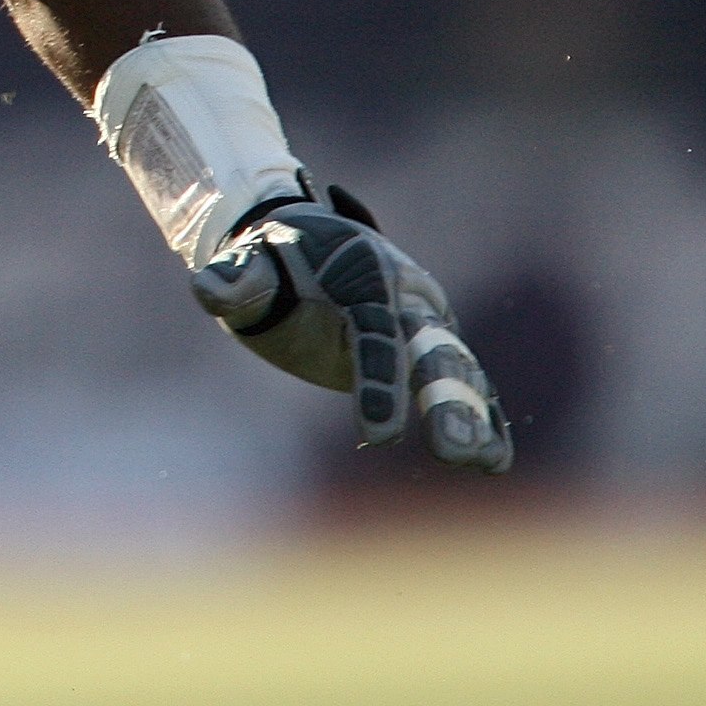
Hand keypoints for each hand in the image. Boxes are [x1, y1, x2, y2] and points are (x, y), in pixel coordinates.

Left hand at [191, 184, 511, 471]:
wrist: (293, 241)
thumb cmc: (265, 257)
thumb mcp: (244, 262)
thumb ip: (234, 279)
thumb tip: (210, 289)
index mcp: (365, 271)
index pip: (376, 332)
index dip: (379, 383)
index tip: (378, 437)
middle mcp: (406, 294)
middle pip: (432, 351)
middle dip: (447, 402)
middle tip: (453, 453)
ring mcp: (423, 320)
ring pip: (457, 369)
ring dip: (474, 416)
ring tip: (485, 464)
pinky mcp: (428, 344)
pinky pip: (464, 380)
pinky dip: (483, 415)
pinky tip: (495, 460)